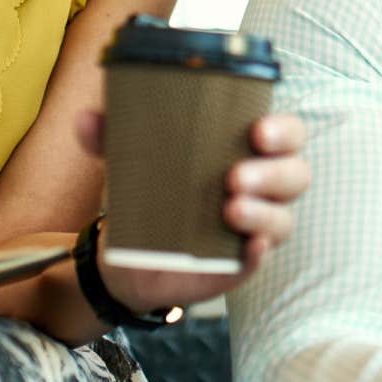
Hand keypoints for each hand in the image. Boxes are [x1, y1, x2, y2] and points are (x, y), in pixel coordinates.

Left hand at [77, 110, 309, 312]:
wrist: (129, 253)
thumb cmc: (149, 190)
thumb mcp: (130, 158)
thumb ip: (111, 136)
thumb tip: (86, 119)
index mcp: (246, 149)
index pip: (288, 134)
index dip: (284, 130)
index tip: (258, 130)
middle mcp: (262, 186)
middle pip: (296, 175)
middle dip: (273, 173)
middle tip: (235, 176)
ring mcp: (255, 226)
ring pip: (283, 219)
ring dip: (263, 213)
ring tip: (230, 209)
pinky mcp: (241, 262)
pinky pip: (261, 258)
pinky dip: (259, 251)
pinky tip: (247, 247)